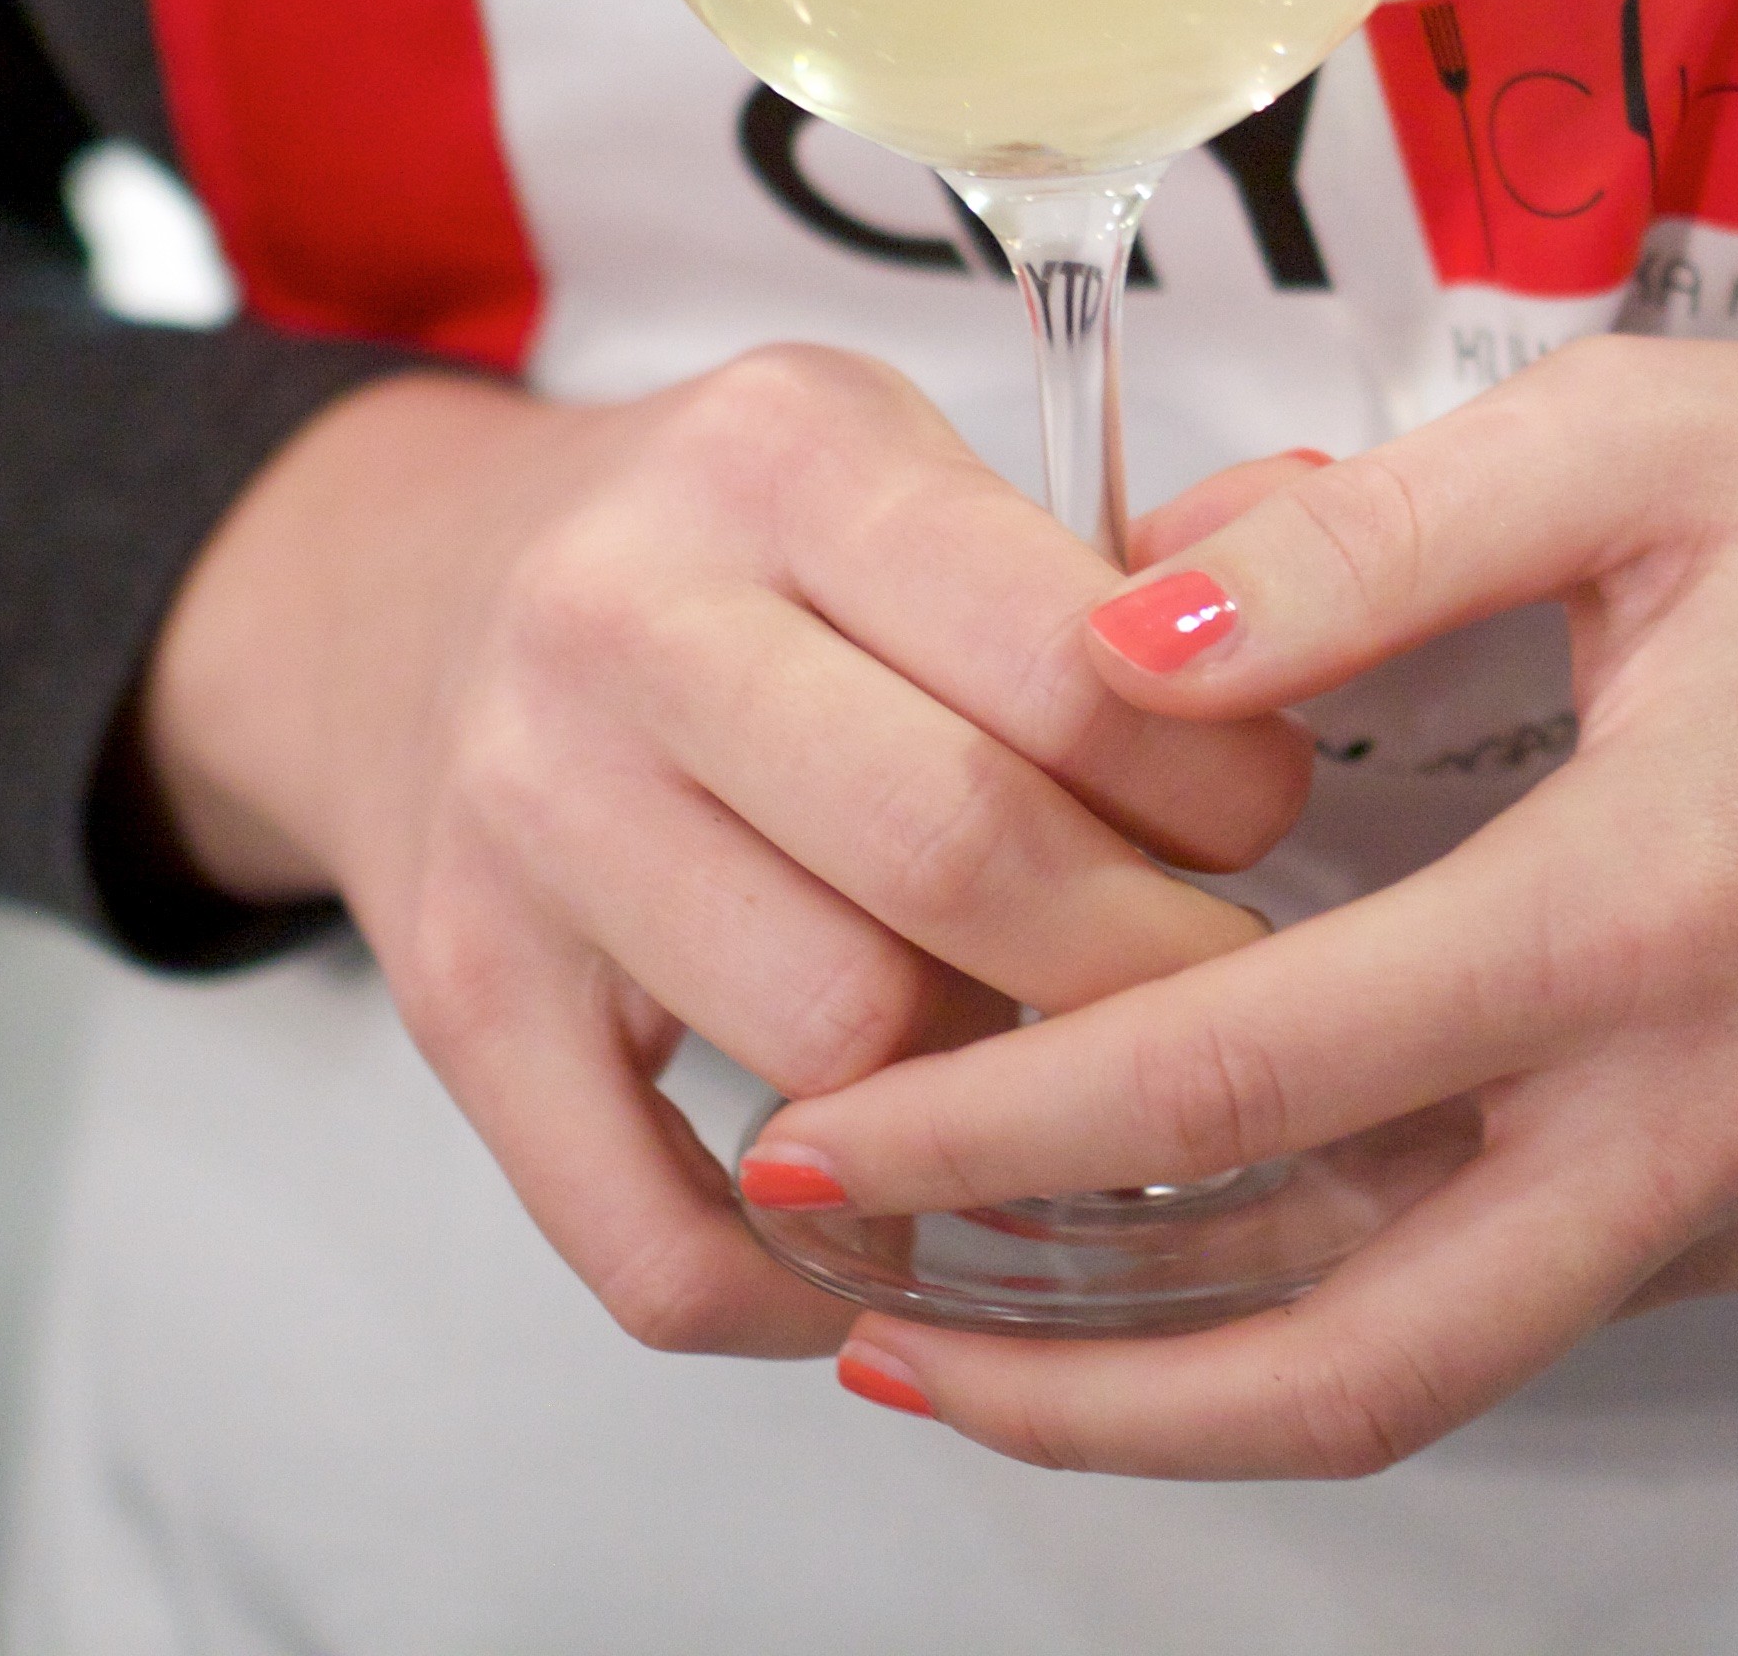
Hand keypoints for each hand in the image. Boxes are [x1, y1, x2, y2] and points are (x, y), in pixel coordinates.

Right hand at [137, 349, 1314, 1357]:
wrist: (400, 595)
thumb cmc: (714, 555)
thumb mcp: (895, 466)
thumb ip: (1114, 552)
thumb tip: (1338, 569)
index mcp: (781, 459)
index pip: (1069, 657)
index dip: (1219, 780)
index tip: (1253, 825)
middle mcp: (628, 620)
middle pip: (962, 852)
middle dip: (1144, 957)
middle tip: (1206, 980)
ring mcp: (525, 818)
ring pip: (837, 1040)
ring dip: (989, 1103)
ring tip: (1041, 1062)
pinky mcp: (457, 998)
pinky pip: (650, 1230)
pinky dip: (797, 1279)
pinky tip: (891, 1231)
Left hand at [743, 338, 1737, 1473]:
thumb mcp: (1641, 435)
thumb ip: (1360, 541)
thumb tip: (1109, 636)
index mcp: (1658, 906)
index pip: (1251, 1084)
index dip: (998, 1136)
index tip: (819, 1146)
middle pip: (1348, 1363)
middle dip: (1072, 1394)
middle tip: (856, 1337)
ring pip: (1460, 1343)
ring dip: (1213, 1353)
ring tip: (994, 1305)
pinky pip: (1580, 1277)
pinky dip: (1392, 1265)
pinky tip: (1257, 1188)